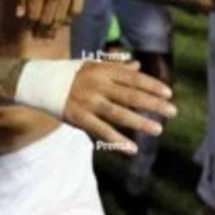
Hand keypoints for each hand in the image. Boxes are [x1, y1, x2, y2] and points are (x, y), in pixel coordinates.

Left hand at [18, 0, 88, 34]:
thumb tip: (20, 14)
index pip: (33, 16)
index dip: (29, 23)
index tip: (28, 26)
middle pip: (47, 20)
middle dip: (41, 29)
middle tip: (39, 34)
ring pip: (62, 18)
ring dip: (55, 27)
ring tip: (50, 32)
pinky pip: (76, 10)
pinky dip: (70, 19)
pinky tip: (65, 21)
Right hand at [62, 60, 176, 151]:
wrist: (42, 83)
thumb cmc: (72, 74)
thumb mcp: (94, 65)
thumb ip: (116, 67)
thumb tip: (138, 65)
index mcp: (103, 70)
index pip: (132, 78)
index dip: (151, 85)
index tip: (169, 93)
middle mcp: (98, 85)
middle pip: (130, 95)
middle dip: (152, 103)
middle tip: (172, 111)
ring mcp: (89, 102)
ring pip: (118, 113)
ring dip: (139, 122)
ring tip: (158, 129)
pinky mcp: (79, 118)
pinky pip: (101, 130)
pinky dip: (117, 140)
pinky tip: (132, 148)